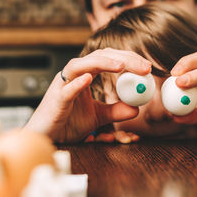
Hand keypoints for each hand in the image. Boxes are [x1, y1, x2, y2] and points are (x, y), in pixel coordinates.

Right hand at [24, 48, 151, 142]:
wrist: (48, 139)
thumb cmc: (68, 124)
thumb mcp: (98, 117)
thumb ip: (116, 111)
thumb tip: (136, 108)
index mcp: (85, 76)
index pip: (109, 59)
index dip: (129, 60)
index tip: (147, 67)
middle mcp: (74, 75)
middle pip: (99, 57)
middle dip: (123, 59)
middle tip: (144, 67)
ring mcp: (63, 85)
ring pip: (80, 65)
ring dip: (101, 63)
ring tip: (121, 66)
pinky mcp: (55, 99)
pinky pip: (66, 89)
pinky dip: (76, 83)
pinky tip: (89, 79)